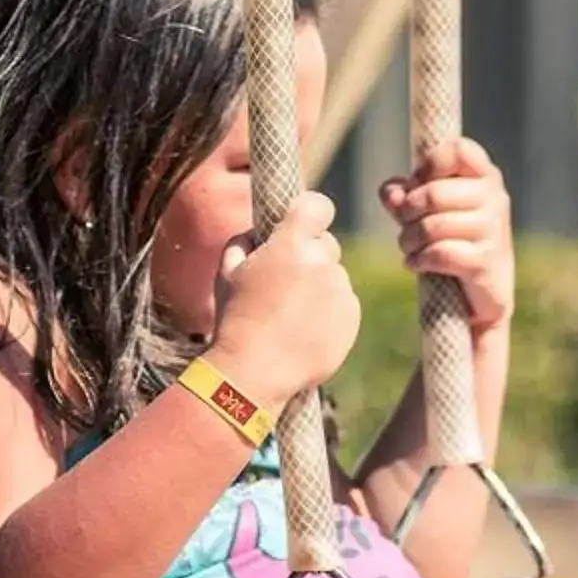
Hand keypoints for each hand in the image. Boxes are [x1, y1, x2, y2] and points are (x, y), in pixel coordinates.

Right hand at [210, 191, 360, 403]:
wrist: (254, 371)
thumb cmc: (235, 320)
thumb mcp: (226, 273)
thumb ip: (243, 242)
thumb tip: (258, 234)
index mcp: (291, 245)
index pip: (317, 206)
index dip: (310, 212)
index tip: (302, 223)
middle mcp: (322, 263)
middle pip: (327, 245)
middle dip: (310, 256)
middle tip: (285, 282)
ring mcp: (341, 290)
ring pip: (334, 277)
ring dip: (319, 287)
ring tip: (291, 316)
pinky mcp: (352, 317)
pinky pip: (343, 304)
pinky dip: (329, 312)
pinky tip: (304, 331)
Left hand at [381, 136, 513, 334]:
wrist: (483, 293)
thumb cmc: (454, 241)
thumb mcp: (427, 212)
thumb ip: (405, 195)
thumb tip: (391, 193)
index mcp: (484, 176)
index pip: (460, 150)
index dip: (429, 164)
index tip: (416, 182)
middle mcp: (495, 198)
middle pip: (435, 193)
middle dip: (407, 212)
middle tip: (403, 223)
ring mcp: (493, 231)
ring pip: (433, 226)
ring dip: (408, 239)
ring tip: (407, 246)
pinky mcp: (485, 263)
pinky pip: (440, 253)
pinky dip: (418, 259)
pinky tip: (414, 263)